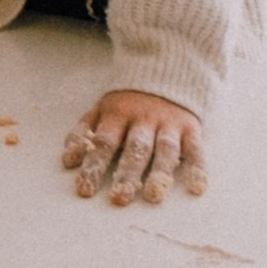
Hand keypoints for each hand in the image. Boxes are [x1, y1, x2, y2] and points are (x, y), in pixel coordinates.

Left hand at [61, 88, 205, 206]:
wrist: (166, 69)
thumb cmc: (127, 101)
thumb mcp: (102, 108)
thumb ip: (83, 131)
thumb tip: (68, 160)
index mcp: (118, 113)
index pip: (104, 143)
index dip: (94, 166)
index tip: (85, 190)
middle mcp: (144, 119)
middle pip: (135, 148)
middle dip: (127, 174)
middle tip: (119, 198)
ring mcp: (169, 123)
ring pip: (164, 150)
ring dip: (159, 173)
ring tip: (153, 196)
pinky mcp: (190, 128)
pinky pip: (196, 148)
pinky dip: (198, 167)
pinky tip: (197, 187)